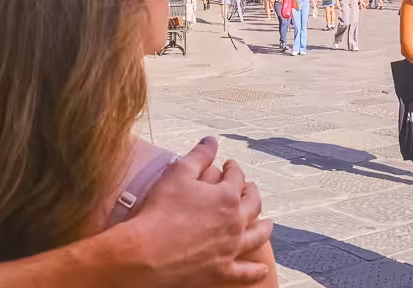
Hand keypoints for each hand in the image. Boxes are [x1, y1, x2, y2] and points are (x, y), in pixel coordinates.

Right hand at [134, 138, 270, 286]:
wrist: (145, 253)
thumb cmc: (159, 212)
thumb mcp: (177, 173)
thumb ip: (199, 155)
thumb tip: (212, 140)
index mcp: (226, 197)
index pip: (237, 177)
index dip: (234, 169)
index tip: (230, 166)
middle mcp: (235, 222)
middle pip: (253, 204)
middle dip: (251, 193)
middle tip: (248, 189)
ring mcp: (231, 249)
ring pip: (257, 236)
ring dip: (264, 228)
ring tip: (266, 224)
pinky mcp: (222, 272)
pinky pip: (246, 273)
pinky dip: (256, 271)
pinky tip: (261, 269)